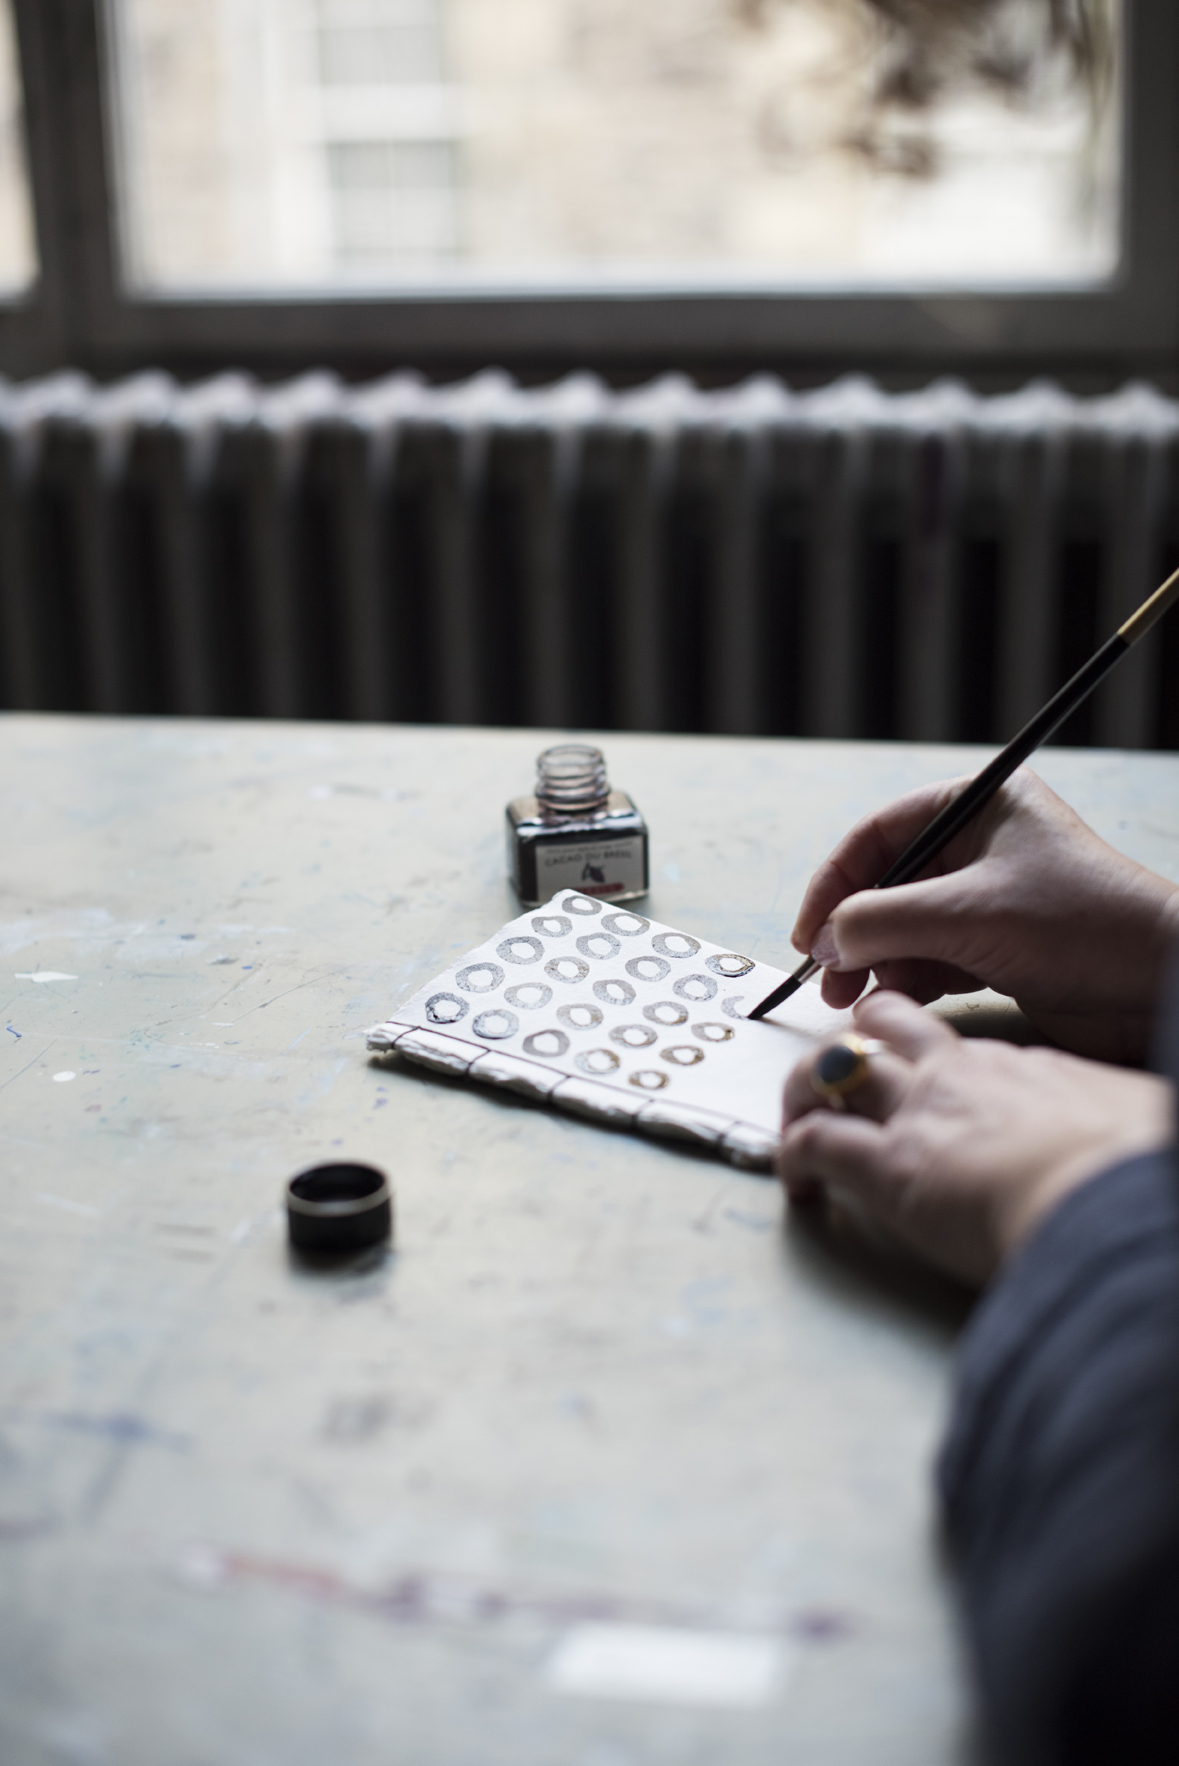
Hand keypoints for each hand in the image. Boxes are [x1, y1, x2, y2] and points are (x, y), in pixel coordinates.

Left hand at [778, 992, 1173, 1285]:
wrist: (1110, 1191)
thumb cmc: (1134, 1164)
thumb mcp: (1133, 1122)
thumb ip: (1114, 1121)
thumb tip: (1136, 1135)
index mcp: (1018, 1066)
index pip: (951, 1043)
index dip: (923, 1056)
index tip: (918, 1079)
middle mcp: (957, 1075)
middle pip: (881, 1026)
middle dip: (851, 1042)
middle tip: (837, 1079)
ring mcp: (918, 1112)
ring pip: (833, 1068)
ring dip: (805, 1092)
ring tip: (799, 1125)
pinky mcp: (889, 1163)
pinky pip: (817, 1142)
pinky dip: (794, 1157)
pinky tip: (799, 1184)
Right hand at [792, 769, 1178, 1061]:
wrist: (1157, 987)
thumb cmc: (1084, 926)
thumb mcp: (968, 914)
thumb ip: (883, 920)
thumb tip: (825, 940)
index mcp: (979, 806)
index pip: (879, 835)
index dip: (834, 883)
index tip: (808, 932)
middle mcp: (981, 847)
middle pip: (886, 884)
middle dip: (854, 931)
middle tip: (827, 975)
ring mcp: (987, 900)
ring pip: (905, 927)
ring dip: (876, 961)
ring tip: (855, 996)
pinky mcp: (998, 947)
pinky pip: (932, 958)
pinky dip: (908, 979)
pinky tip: (897, 1000)